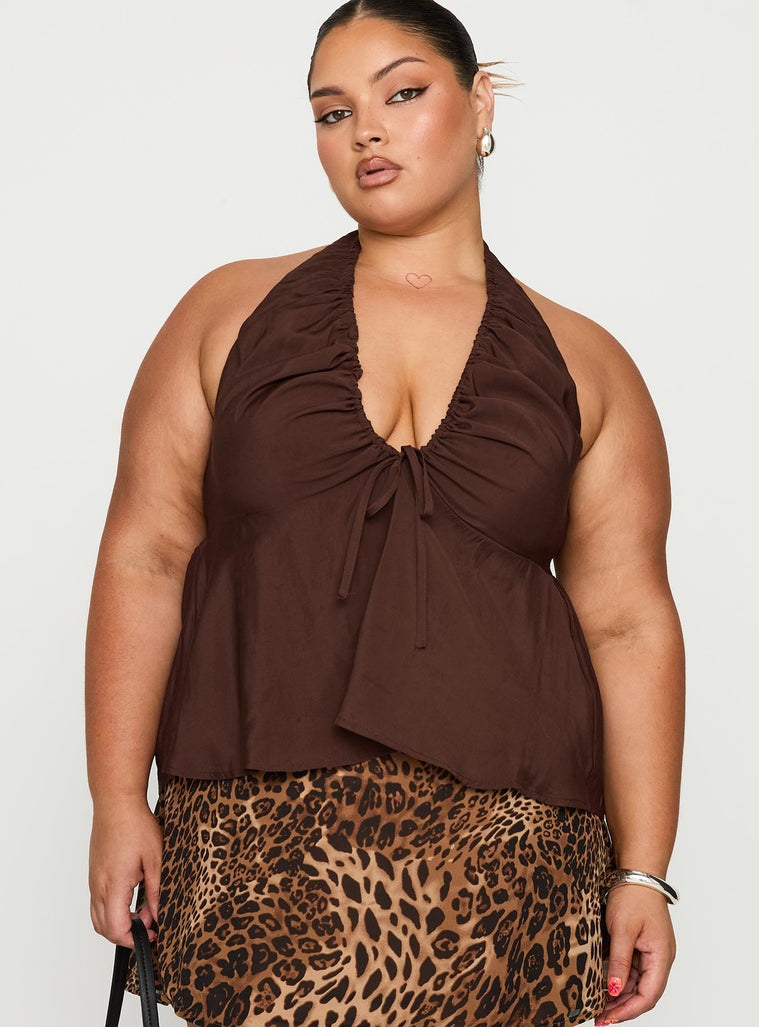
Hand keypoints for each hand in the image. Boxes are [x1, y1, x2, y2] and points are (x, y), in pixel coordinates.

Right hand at [88, 797, 162, 948]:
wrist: (116, 804)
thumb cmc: (136, 825)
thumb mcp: (155, 860)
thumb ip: (155, 891)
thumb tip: (157, 915)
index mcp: (114, 885)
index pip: (115, 928)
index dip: (133, 939)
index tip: (151, 935)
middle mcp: (98, 886)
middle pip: (103, 928)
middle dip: (126, 934)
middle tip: (149, 924)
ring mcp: (93, 880)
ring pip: (97, 917)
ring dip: (117, 924)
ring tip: (141, 912)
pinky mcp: (94, 874)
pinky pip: (97, 903)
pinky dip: (111, 911)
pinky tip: (130, 899)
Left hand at [595, 883, 676, 1024]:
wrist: (637, 871)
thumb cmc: (634, 895)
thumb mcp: (622, 929)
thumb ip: (619, 961)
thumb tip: (613, 990)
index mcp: (661, 957)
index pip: (648, 996)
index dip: (628, 1011)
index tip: (607, 1018)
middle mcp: (659, 958)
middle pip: (642, 993)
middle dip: (621, 1007)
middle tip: (598, 1016)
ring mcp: (651, 952)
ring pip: (636, 983)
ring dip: (618, 994)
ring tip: (596, 1003)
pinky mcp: (641, 944)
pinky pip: (631, 969)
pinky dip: (617, 978)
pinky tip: (602, 983)